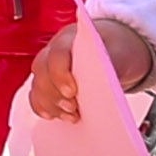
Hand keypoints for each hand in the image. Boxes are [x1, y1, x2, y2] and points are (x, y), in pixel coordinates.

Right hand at [29, 18, 153, 120]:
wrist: (112, 48)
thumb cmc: (114, 49)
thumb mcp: (119, 53)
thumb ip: (110, 65)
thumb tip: (103, 89)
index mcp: (70, 38)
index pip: (57, 54)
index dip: (60, 74)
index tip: (71, 93)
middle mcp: (52, 51)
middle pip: (42, 72)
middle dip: (54, 94)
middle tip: (73, 109)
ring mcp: (47, 67)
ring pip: (37, 85)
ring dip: (51, 104)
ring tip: (72, 116)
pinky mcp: (47, 83)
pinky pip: (36, 96)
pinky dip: (43, 108)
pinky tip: (55, 116)